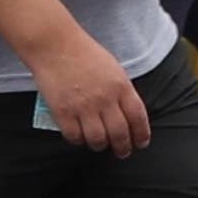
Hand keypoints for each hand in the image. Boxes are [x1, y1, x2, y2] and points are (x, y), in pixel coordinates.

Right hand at [29, 30, 150, 157]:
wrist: (55, 45)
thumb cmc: (85, 54)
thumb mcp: (113, 69)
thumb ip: (121, 91)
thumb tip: (127, 115)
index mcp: (121, 86)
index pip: (138, 117)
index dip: (141, 134)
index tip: (141, 143)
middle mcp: (105, 98)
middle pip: (119, 133)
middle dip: (123, 147)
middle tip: (122, 152)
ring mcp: (83, 106)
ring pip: (98, 139)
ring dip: (100, 145)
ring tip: (100, 144)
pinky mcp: (62, 111)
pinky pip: (74, 136)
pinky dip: (78, 140)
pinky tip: (79, 136)